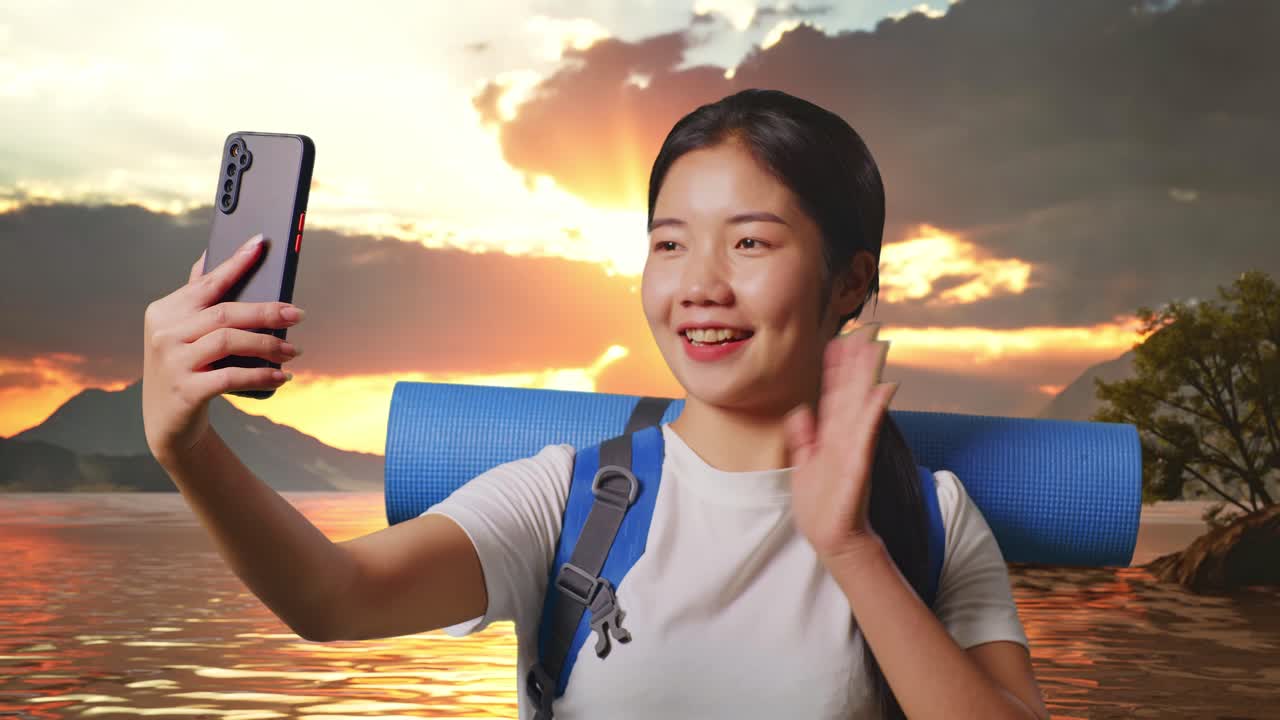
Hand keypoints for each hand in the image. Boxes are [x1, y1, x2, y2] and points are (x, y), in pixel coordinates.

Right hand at [142, 234, 304, 467]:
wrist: (167, 422)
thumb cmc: (186, 368)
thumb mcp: (184, 332)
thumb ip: (197, 299)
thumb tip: (210, 256)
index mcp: (165, 311)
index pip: (207, 282)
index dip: (236, 263)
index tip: (262, 243)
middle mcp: (164, 333)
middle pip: (224, 313)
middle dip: (267, 312)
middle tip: (298, 314)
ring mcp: (172, 362)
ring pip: (228, 341)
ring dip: (269, 345)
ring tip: (294, 351)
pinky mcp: (185, 390)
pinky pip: (231, 377)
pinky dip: (261, 375)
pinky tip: (282, 377)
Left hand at [782, 322, 898, 564]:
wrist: (833, 538)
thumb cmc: (821, 506)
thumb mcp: (804, 465)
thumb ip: (803, 437)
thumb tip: (800, 410)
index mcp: (830, 436)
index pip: (834, 394)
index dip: (835, 368)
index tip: (838, 340)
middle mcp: (844, 437)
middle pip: (851, 392)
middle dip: (856, 362)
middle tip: (864, 331)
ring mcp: (853, 448)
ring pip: (860, 404)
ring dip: (867, 377)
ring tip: (874, 349)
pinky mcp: (858, 464)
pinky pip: (865, 433)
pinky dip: (872, 411)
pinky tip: (880, 389)